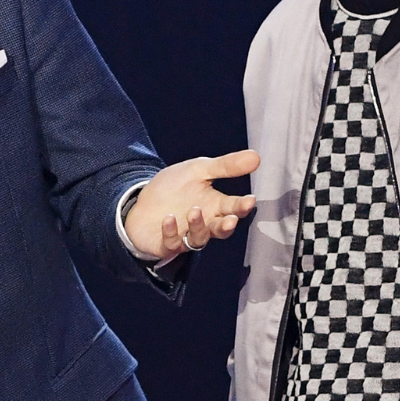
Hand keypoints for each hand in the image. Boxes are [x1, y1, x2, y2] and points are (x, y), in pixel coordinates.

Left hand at [125, 150, 259, 259]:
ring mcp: (185, 236)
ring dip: (198, 227)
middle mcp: (204, 224)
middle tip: (231, 219)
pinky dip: (171, 233)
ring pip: (199, 239)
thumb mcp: (198, 169)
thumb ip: (225, 166)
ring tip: (194, 211)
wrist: (142, 200)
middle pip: (221, 230)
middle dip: (227, 226)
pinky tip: (169, 219)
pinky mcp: (166, 244)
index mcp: (215, 206)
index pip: (234, 208)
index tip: (249, 200)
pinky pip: (171, 244)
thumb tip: (256, 156)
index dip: (242, 206)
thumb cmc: (175, 187)